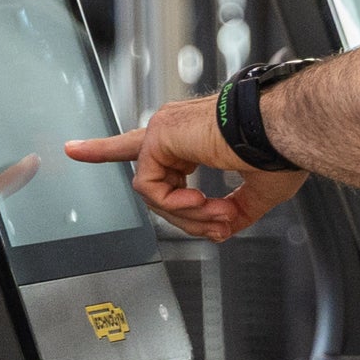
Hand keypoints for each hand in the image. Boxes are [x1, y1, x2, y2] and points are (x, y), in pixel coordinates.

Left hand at [65, 95, 303, 241]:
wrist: (285, 130)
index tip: (74, 149)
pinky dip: (175, 204)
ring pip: (153, 192)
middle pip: (153, 182)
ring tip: (216, 213)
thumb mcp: (257, 190)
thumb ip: (233, 210)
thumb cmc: (281, 148)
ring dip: (186, 213)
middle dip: (185, 213)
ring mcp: (165, 131)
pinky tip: (200, 200)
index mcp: (195, 136)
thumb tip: (219, 229)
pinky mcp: (160, 137)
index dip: (105, 149)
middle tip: (218, 221)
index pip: (144, 146)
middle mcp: (176, 129)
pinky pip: (150, 188)